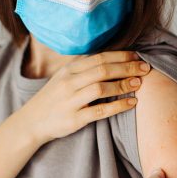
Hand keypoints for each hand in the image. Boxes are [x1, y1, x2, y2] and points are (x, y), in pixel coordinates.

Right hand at [18, 51, 151, 144]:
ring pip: (101, 88)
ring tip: (139, 83)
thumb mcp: (64, 78)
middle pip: (102, 70)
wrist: (31, 122)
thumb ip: (84, 70)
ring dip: (123, 84)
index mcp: (69, 70)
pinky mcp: (75, 118)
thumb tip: (112, 61)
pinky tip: (132, 103)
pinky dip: (118, 106)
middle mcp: (69, 82)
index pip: (99, 57)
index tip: (138, 55)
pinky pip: (100, 110)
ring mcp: (71, 100)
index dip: (120, 55)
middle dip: (127, 67)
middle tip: (145, 67)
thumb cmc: (53, 99)